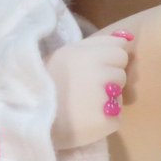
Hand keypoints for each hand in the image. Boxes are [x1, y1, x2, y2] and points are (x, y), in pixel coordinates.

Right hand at [46, 32, 132, 149]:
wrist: (32, 116)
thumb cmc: (49, 80)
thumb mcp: (67, 53)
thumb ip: (98, 42)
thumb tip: (128, 39)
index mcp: (88, 55)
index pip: (120, 53)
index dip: (107, 61)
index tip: (89, 69)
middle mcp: (99, 75)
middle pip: (121, 74)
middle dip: (108, 80)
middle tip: (83, 88)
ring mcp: (104, 100)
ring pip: (119, 96)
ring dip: (107, 99)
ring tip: (82, 103)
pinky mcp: (107, 122)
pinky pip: (116, 117)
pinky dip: (104, 119)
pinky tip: (85, 118)